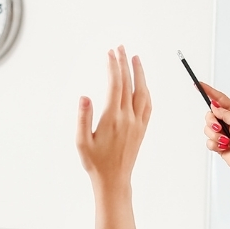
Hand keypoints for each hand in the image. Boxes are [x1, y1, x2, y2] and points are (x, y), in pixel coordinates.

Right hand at [78, 46, 152, 187]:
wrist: (114, 180)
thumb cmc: (95, 163)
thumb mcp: (81, 142)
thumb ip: (83, 118)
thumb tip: (85, 97)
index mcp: (112, 118)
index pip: (115, 85)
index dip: (113, 66)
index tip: (111, 53)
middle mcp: (128, 118)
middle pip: (128, 84)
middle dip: (124, 63)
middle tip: (121, 48)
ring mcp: (137, 123)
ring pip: (142, 92)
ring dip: (139, 73)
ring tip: (135, 59)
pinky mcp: (142, 129)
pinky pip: (148, 105)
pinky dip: (146, 90)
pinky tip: (143, 84)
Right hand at [197, 82, 229, 179]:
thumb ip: (225, 113)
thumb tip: (214, 107)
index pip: (219, 99)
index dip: (209, 91)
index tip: (199, 84)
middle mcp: (227, 122)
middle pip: (210, 115)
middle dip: (212, 122)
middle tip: (219, 128)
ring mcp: (222, 133)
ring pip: (207, 129)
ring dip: (216, 136)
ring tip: (226, 141)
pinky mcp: (218, 144)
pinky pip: (208, 141)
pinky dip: (215, 145)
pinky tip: (224, 147)